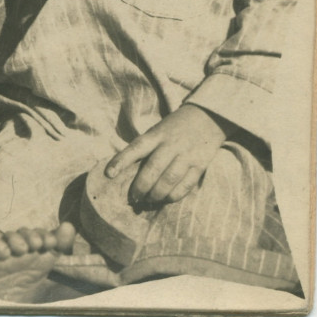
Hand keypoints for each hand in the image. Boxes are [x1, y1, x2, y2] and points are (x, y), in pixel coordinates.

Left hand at [105, 105, 232, 205]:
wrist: (208, 117)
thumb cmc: (176, 127)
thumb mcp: (158, 130)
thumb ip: (147, 147)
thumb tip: (129, 171)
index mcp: (157, 134)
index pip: (136, 147)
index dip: (121, 161)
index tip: (109, 174)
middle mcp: (170, 144)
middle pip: (152, 169)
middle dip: (141, 187)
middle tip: (134, 197)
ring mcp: (186, 155)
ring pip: (168, 180)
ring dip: (156, 194)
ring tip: (149, 200)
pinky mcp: (199, 165)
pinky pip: (185, 186)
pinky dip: (174, 196)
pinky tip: (167, 198)